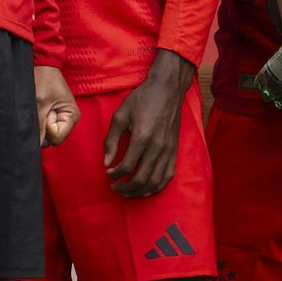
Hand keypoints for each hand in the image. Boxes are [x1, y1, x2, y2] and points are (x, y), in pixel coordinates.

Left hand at [34, 64, 77, 147]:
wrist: (42, 65)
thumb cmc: (44, 80)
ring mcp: (61, 118)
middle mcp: (69, 120)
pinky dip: (39, 120)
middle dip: (43, 128)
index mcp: (72, 116)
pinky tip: (40, 108)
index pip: (56, 138)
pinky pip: (44, 127)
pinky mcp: (54, 116)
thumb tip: (34, 146)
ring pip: (47, 134)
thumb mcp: (40, 103)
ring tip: (41, 107)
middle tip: (42, 109)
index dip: (47, 129)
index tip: (46, 112)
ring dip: (40, 124)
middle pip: (52, 138)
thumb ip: (39, 126)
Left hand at [104, 51, 193, 196]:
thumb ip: (112, 140)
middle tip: (115, 187)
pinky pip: (168, 176)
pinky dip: (156, 186)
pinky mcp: (175, 151)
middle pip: (141, 179)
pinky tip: (146, 187)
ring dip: (140, 191)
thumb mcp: (121, 115)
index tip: (108, 173)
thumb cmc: (142, 99)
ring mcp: (168, 150)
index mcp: (142, 137)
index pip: (127, 166)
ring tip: (128, 191)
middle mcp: (157, 147)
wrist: (167, 89)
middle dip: (126, 188)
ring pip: (155, 182)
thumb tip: (106, 162)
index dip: (115, 174)